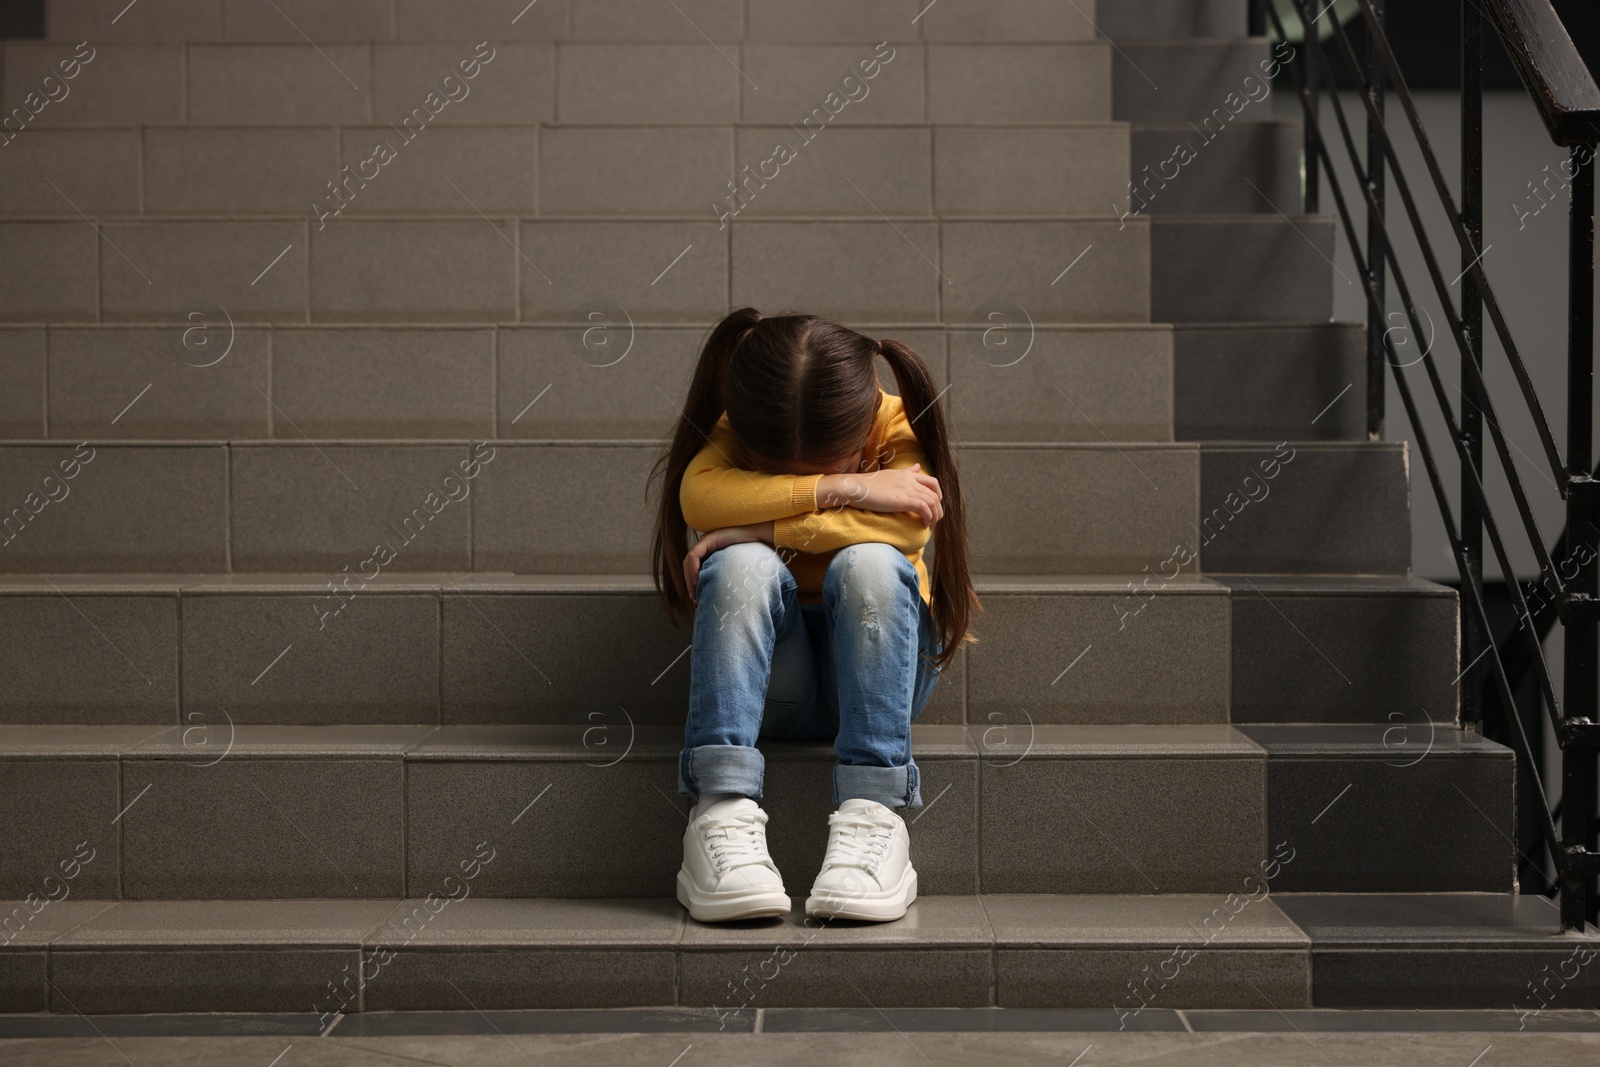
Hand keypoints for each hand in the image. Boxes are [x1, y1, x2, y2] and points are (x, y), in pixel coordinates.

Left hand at [683, 521, 773, 601]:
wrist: (759, 536)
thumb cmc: (752, 551)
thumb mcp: (733, 566)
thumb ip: (724, 573)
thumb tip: (720, 592)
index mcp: (709, 551)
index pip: (693, 567)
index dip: (692, 583)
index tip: (696, 598)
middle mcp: (705, 545)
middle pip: (688, 565)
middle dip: (689, 583)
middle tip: (694, 598)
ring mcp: (706, 541)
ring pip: (688, 561)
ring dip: (689, 577)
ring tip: (695, 591)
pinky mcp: (709, 539)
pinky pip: (694, 555)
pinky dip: (693, 568)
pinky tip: (697, 580)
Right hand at [818, 464, 943, 526]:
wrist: (854, 487)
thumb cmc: (867, 484)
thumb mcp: (890, 474)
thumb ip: (905, 472)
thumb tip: (917, 466)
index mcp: (907, 474)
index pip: (932, 482)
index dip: (938, 495)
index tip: (934, 507)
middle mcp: (910, 480)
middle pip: (935, 493)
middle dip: (938, 509)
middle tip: (934, 520)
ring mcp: (907, 489)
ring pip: (932, 501)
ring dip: (935, 515)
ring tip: (930, 525)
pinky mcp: (902, 500)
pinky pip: (924, 508)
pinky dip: (928, 517)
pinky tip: (923, 524)